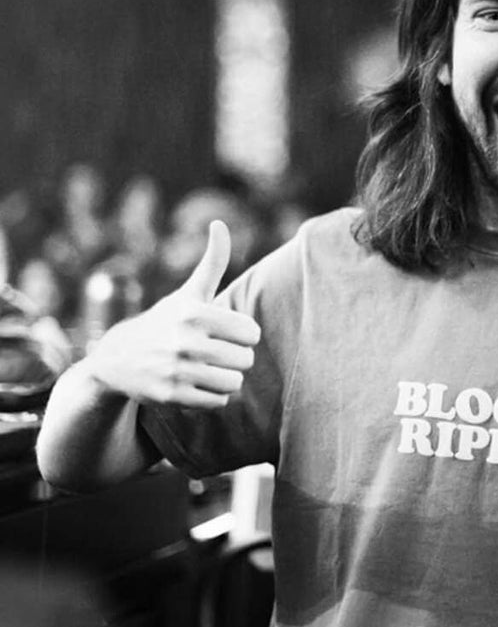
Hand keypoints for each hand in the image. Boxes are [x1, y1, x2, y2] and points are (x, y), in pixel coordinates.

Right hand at [86, 220, 260, 409]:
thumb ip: (213, 260)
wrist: (116, 360)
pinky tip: (193, 384)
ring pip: (234, 383)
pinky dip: (212, 396)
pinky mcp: (170, 397)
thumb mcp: (188, 292)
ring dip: (225, 379)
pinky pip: (218, 402)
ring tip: (205, 369)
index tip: (225, 333)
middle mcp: (184, 341)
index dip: (243, 335)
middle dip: (235, 358)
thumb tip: (219, 224)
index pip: (252, 333)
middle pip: (246, 360)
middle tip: (213, 353)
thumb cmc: (165, 322)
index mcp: (195, 313)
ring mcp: (176, 370)